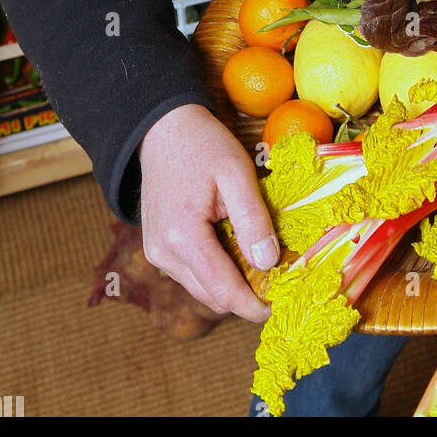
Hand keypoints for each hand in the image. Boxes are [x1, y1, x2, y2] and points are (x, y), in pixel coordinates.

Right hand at [139, 103, 277, 322]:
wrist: (163, 129)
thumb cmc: (202, 145)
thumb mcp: (236, 173)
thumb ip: (253, 219)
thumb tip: (269, 262)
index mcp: (182, 236)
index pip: (223, 290)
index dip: (253, 305)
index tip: (280, 306)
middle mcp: (163, 253)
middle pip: (211, 296)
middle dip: (245, 295)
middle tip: (278, 281)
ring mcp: (156, 253)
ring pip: (201, 288)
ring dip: (230, 283)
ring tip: (259, 261)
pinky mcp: (156, 248)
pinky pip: (191, 273)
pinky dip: (215, 271)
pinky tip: (234, 249)